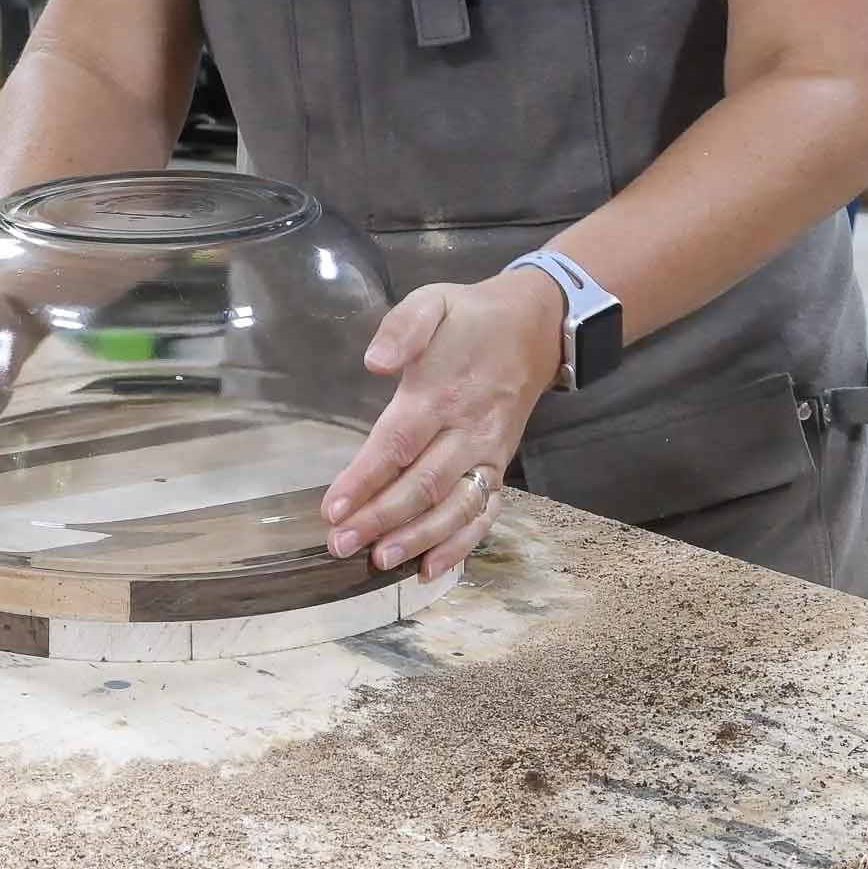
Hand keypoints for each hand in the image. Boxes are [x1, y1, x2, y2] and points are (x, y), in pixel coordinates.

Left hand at [320, 269, 564, 580]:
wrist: (535, 326)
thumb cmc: (469, 318)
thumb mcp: (432, 301)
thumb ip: (403, 328)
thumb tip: (376, 362)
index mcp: (442, 393)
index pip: (397, 443)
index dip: (364, 479)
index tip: (332, 508)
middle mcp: (468, 430)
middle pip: (422, 484)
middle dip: (380, 519)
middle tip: (340, 545)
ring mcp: (489, 453)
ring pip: (455, 506)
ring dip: (418, 538)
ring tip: (380, 560)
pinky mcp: (501, 466)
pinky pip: (486, 512)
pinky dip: (462, 544)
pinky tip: (431, 567)